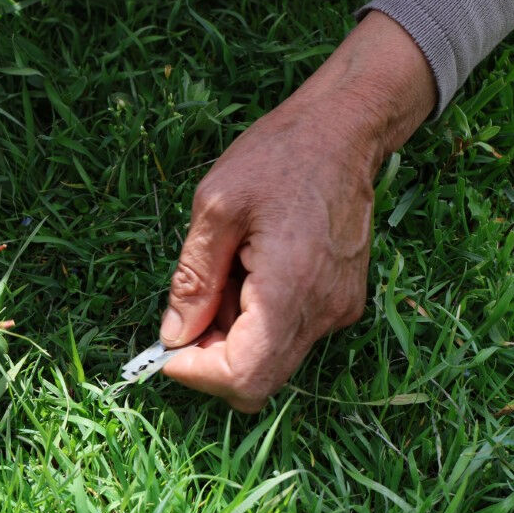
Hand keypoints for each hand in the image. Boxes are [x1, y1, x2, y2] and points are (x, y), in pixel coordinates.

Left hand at [160, 12, 435, 411]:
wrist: (344, 130)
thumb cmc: (279, 156)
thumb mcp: (215, 207)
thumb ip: (192, 279)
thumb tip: (173, 335)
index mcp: (290, 289)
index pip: (243, 377)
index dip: (197, 373)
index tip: (169, 347)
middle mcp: (323, 312)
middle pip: (257, 381)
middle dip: (211, 358)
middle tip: (191, 309)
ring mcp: (338, 311)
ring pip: (271, 360)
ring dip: (233, 337)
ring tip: (227, 273)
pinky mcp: (342, 304)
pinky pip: (290, 336)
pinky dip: (258, 321)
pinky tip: (251, 272)